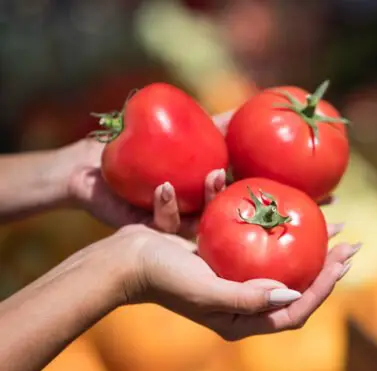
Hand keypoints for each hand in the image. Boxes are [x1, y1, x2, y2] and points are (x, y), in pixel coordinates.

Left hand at [64, 111, 235, 236]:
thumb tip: (250, 108)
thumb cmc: (137, 145)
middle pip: (221, 209)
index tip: (261, 164)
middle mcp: (195, 212)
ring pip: (197, 221)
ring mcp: (173, 223)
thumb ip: (214, 124)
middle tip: (229, 171)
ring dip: (206, 200)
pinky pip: (162, 223)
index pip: (235, 190)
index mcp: (207, 192)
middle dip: (229, 193)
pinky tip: (164, 187)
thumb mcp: (179, 130)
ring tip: (211, 176)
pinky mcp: (148, 230)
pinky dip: (166, 207)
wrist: (89, 166)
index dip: (250, 183)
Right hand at [100, 222, 356, 339]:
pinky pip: (255, 239)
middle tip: (350, 242)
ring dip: (306, 240)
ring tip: (332, 219)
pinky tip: (285, 201)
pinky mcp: (223, 255)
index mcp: (242, 317)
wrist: (125, 259)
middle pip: (295, 285)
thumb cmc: (163, 278)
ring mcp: (234, 276)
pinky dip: (270, 222)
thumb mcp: (207, 291)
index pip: (296, 310)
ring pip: (282, 259)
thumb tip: (293, 294)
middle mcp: (242, 300)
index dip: (325, 288)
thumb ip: (248, 296)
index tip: (344, 260)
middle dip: (325, 264)